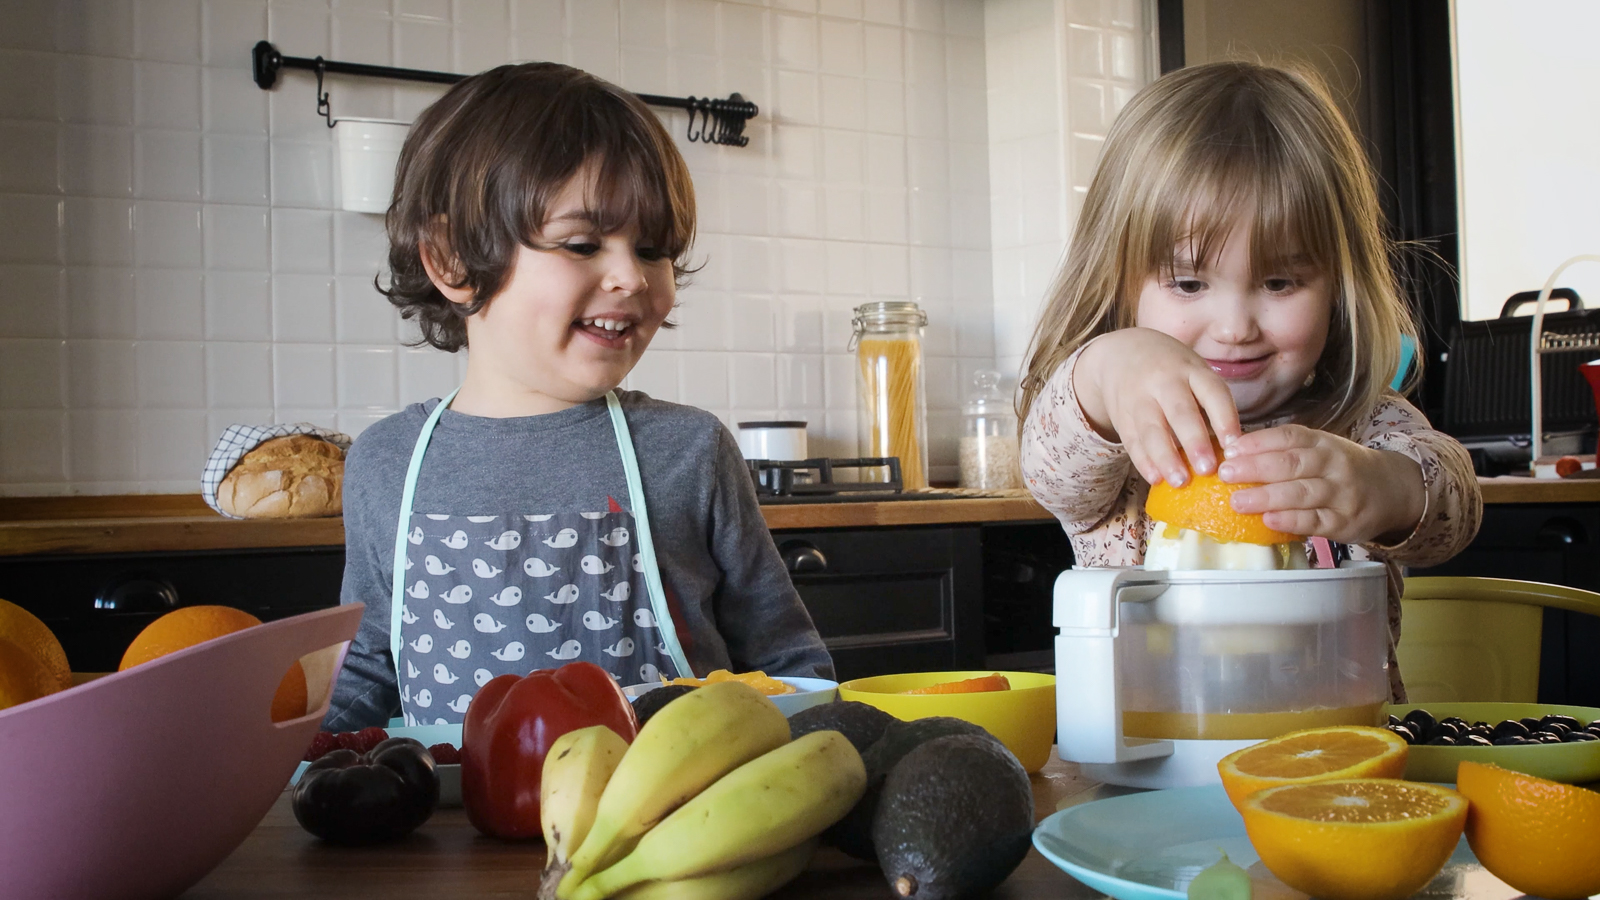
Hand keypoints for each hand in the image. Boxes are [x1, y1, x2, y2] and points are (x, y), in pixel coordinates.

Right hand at [1072, 328, 1241, 486]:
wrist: (1122, 352)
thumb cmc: (1172, 371)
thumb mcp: (1194, 372)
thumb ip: (1209, 404)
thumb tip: (1234, 450)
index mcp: (1191, 370)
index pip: (1212, 393)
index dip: (1224, 419)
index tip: (1234, 446)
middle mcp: (1165, 381)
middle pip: (1180, 412)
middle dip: (1194, 441)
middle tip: (1207, 469)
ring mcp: (1139, 398)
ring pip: (1152, 429)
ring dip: (1166, 457)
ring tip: (1180, 481)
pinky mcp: (1122, 415)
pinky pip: (1131, 440)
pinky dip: (1143, 460)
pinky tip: (1155, 478)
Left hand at [1219, 424, 1424, 543]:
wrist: (1393, 491)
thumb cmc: (1342, 470)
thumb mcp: (1320, 450)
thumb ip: (1284, 451)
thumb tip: (1233, 453)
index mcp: (1323, 443)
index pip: (1289, 437)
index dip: (1258, 442)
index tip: (1229, 449)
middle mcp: (1333, 465)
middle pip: (1292, 464)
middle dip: (1255, 468)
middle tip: (1225, 474)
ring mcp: (1341, 494)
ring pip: (1302, 493)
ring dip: (1267, 497)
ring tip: (1237, 501)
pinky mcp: (1344, 522)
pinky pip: (1316, 521)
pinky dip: (1291, 521)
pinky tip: (1269, 521)